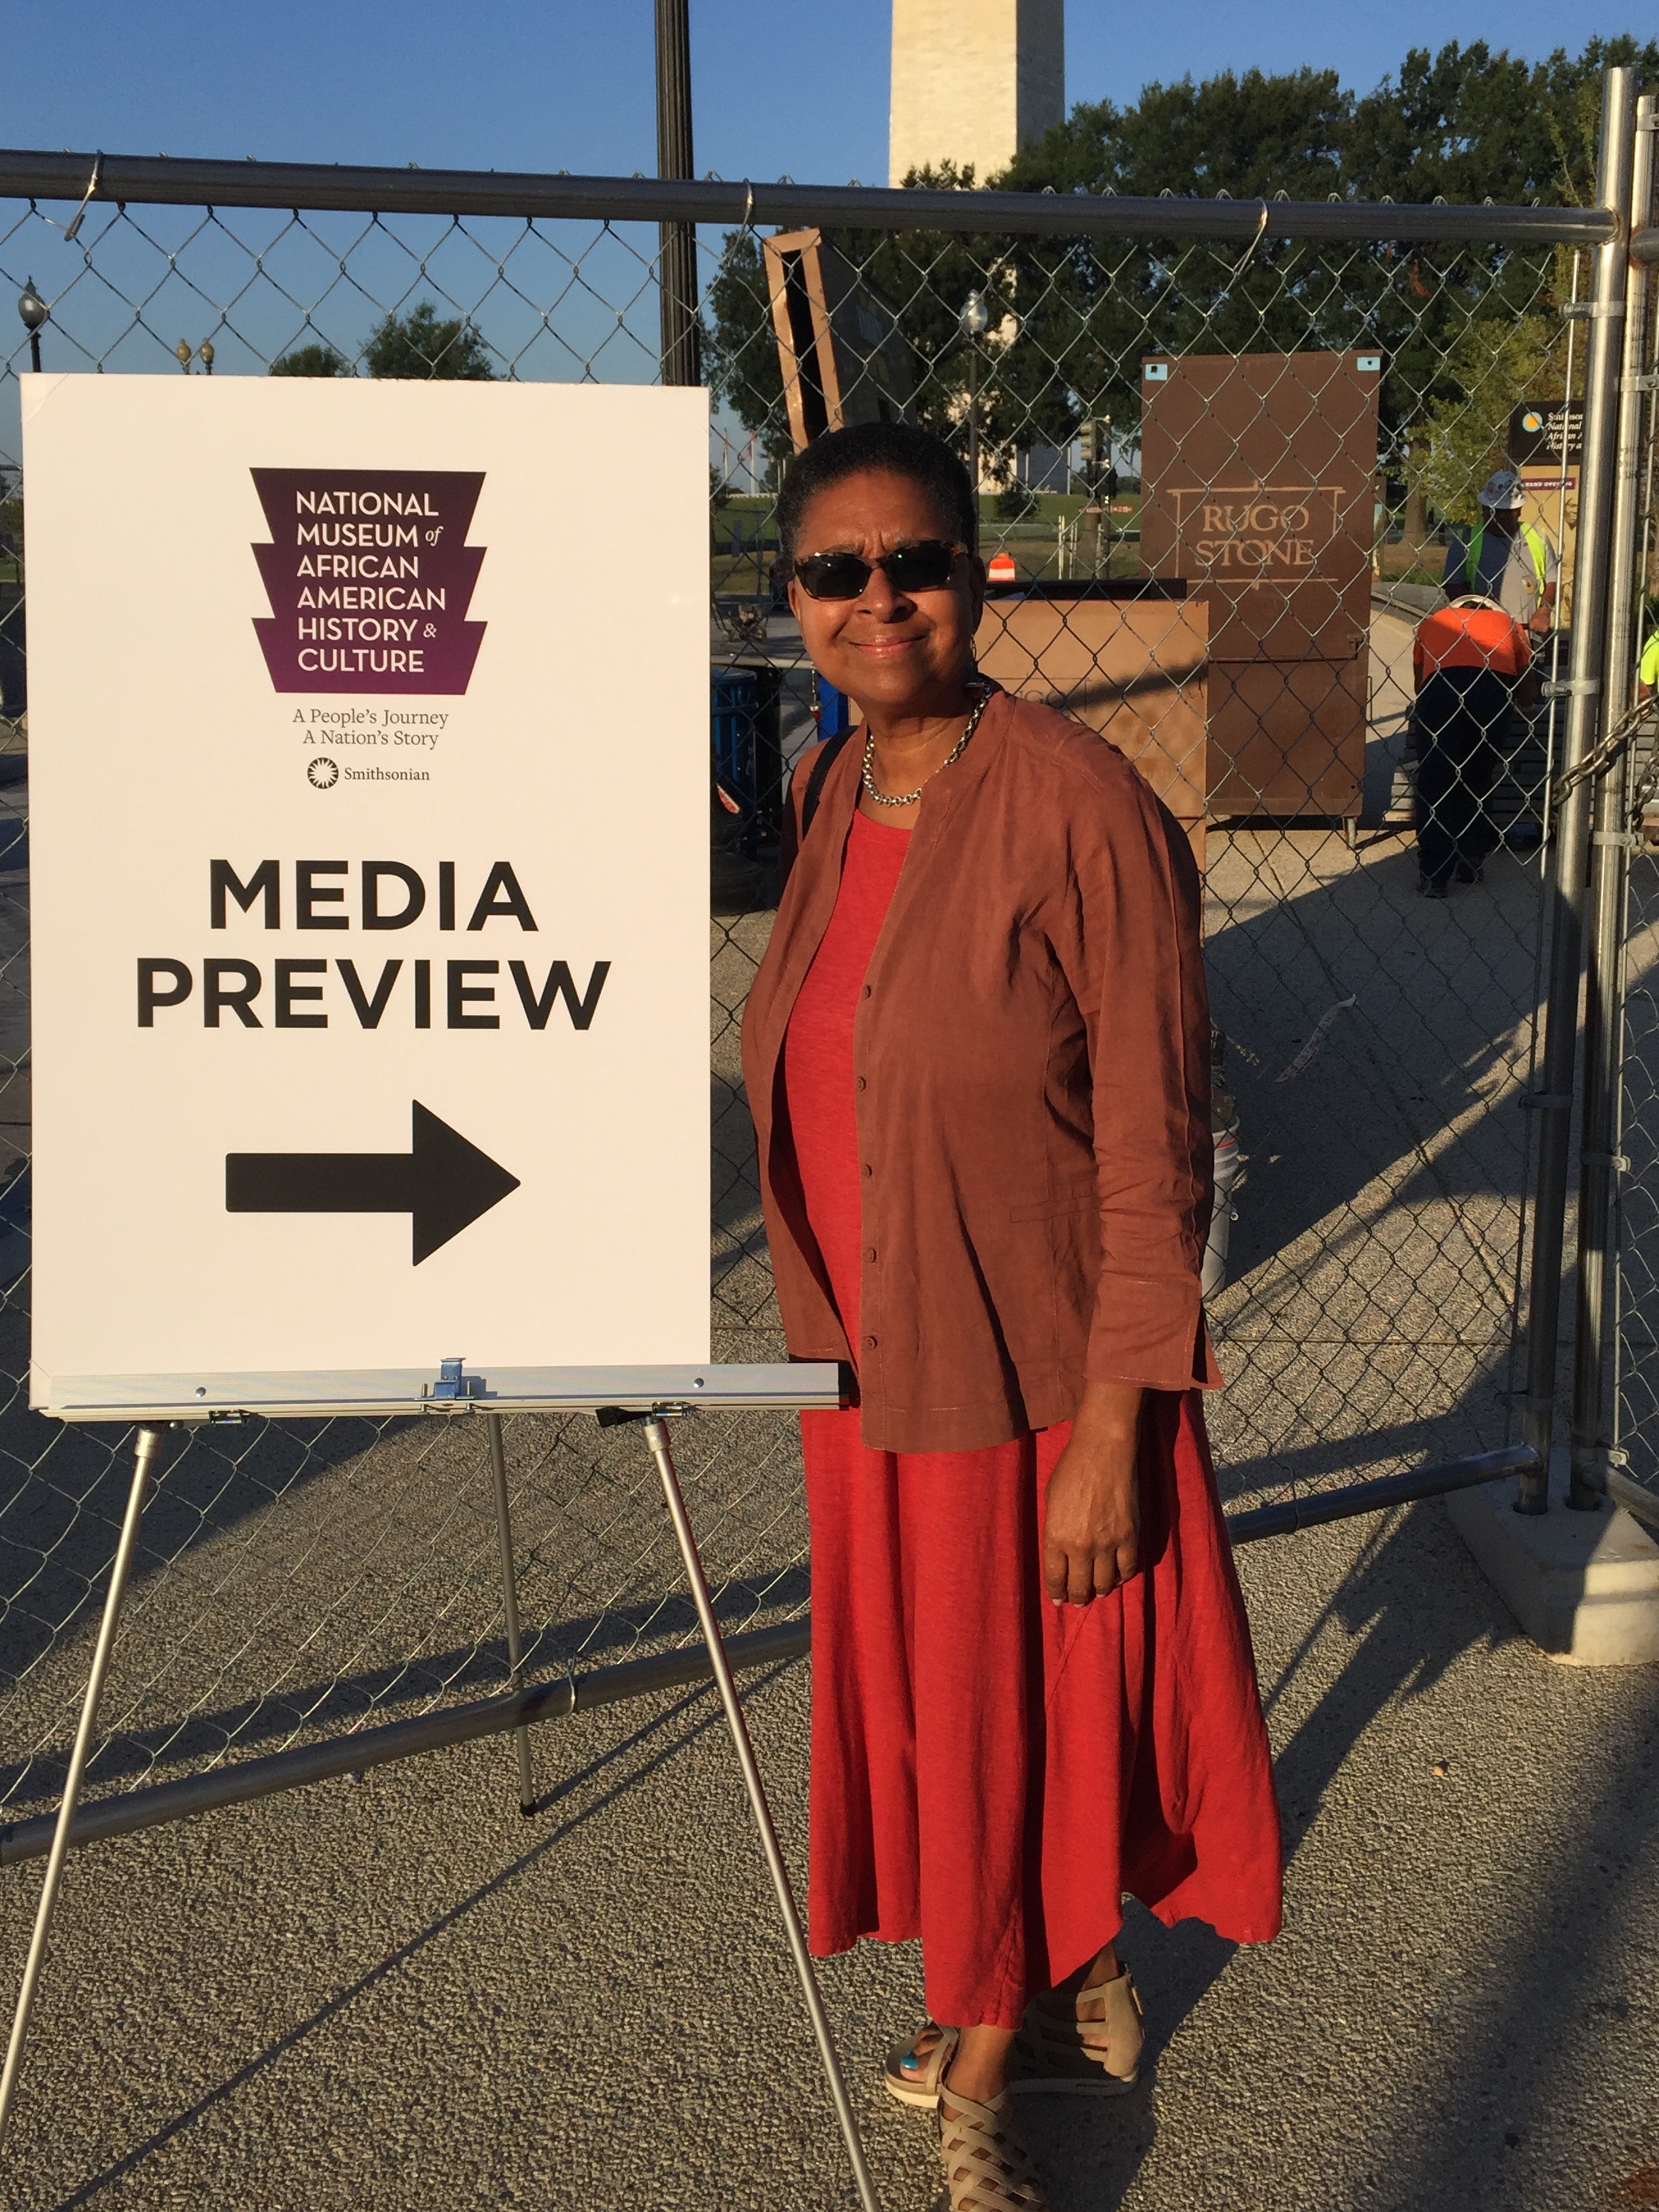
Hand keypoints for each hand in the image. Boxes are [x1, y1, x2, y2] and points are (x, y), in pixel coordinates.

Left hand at [1042, 1383, 1144, 1605]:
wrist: (1103, 1451)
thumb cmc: (1071, 1470)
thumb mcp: (1051, 1502)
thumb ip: (1055, 1532)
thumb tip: (1061, 1555)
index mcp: (1056, 1536)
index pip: (1055, 1578)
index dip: (1057, 1593)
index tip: (1058, 1600)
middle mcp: (1081, 1546)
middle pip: (1080, 1586)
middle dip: (1077, 1597)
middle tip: (1078, 1600)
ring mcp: (1108, 1543)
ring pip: (1104, 1583)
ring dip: (1099, 1591)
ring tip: (1097, 1592)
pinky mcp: (1130, 1536)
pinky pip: (1128, 1569)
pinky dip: (1122, 1578)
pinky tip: (1117, 1577)